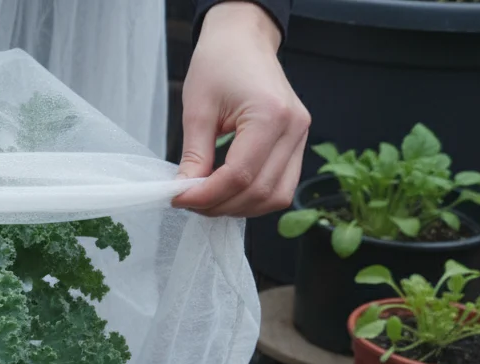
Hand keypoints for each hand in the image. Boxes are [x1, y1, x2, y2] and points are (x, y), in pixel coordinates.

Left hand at [173, 2, 309, 217]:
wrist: (243, 41)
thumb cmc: (220, 64)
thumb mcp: (198, 109)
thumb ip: (194, 155)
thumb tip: (184, 192)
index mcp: (270, 115)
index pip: (240, 175)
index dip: (207, 195)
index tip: (179, 198)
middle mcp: (294, 128)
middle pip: (260, 191)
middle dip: (220, 205)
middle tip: (189, 201)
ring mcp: (301, 137)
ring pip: (275, 196)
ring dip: (238, 206)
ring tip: (206, 199)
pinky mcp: (297, 143)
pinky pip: (280, 185)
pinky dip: (252, 196)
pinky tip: (226, 191)